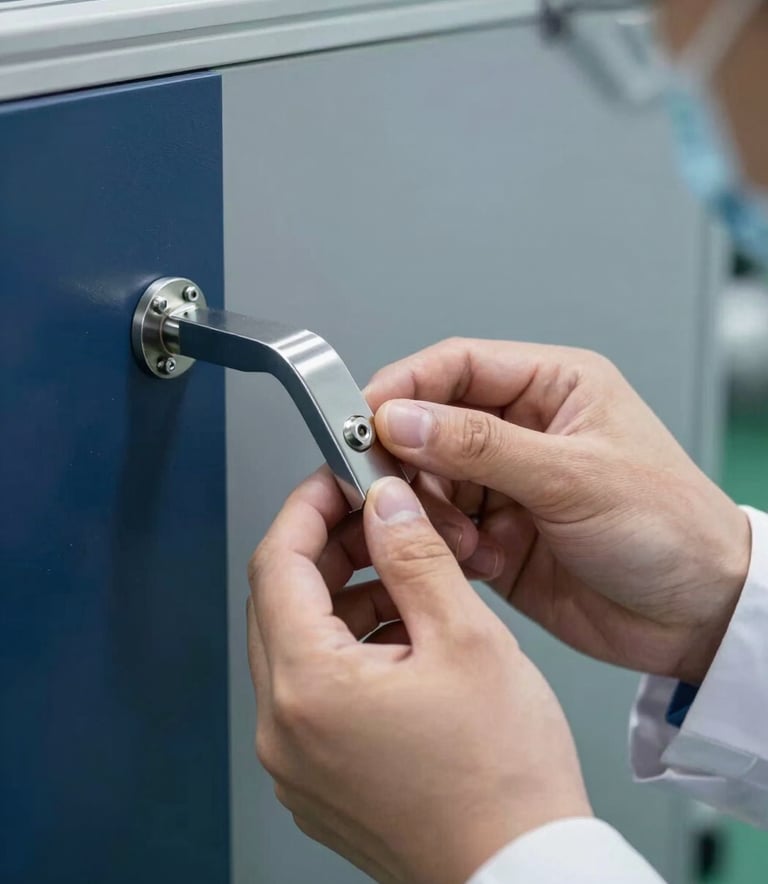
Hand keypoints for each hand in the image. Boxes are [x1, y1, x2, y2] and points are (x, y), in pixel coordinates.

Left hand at [248, 470, 590, 883]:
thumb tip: (385, 504)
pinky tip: (400, 636)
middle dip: (328, 550)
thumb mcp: (467, 639)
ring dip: (341, 598)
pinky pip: (312, 690)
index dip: (308, 508)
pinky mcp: (318, 779)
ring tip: (403, 579)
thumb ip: (416, 556)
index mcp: (309, 689)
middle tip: (378, 522)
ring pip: (297, 645)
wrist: (520, 874)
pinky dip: (346, 649)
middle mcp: (284, 731)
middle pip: (281, 603)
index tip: (338, 479)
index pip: (276, 564)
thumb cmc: (505, 780)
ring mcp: (296, 762)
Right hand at [366, 338, 751, 685]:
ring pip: (430, 481)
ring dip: (430, 511)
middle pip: (431, 425)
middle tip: (389, 487)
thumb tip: (402, 418)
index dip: (404, 388)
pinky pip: (443, 530)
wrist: (698, 618)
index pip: (456, 367)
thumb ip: (480, 446)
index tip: (363, 418)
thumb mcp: (574, 477)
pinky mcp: (497, 534)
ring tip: (460, 538)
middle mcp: (524, 431)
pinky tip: (480, 559)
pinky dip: (446, 547)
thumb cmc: (670, 528)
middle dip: (409, 459)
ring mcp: (507, 484)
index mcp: (553, 388)